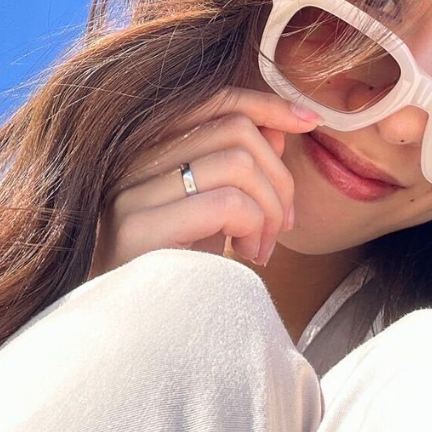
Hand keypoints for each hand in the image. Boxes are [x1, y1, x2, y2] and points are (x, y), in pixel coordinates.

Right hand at [90, 86, 322, 275]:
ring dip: (269, 207)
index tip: (309, 122)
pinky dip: (254, 226)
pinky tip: (246, 256)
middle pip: (234, 129)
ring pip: (237, 162)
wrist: (122, 331)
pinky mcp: (138, 228)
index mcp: (147, 147)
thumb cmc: (169, 269)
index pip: (213, 100)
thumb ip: (237, 167)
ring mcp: (131, 192)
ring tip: (261, 247)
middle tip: (283, 225)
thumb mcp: (209, 211)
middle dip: (279, 175)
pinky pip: (225, 203)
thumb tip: (278, 127)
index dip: (268, 104)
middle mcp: (131, 159)